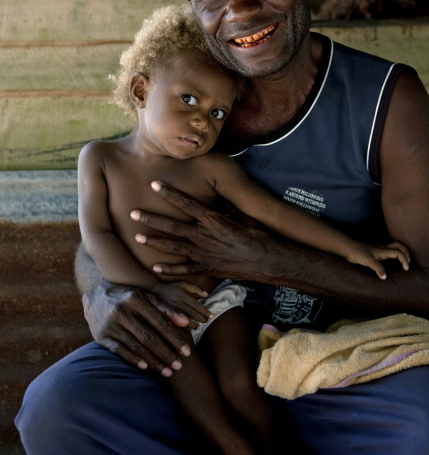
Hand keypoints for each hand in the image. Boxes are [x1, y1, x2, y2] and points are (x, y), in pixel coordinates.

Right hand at [83, 278, 194, 376]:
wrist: (96, 295)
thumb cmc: (128, 297)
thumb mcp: (146, 297)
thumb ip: (166, 309)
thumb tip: (187, 322)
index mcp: (136, 300)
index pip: (160, 322)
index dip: (175, 338)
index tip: (186, 351)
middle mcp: (122, 311)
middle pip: (149, 337)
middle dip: (166, 353)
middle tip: (178, 366)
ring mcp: (110, 324)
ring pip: (136, 346)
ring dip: (153, 361)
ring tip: (166, 371)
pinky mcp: (101, 336)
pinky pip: (119, 351)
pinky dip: (132, 359)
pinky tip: (145, 367)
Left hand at [131, 181, 274, 280]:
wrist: (268, 261)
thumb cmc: (259, 236)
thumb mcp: (244, 216)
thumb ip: (227, 207)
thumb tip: (217, 197)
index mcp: (214, 220)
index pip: (187, 203)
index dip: (169, 194)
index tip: (154, 184)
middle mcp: (205, 236)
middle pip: (173, 226)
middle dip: (152, 219)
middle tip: (133, 213)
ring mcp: (204, 253)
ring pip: (174, 247)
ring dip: (154, 242)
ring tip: (138, 237)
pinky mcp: (208, 269)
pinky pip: (185, 270)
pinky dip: (169, 270)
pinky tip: (155, 267)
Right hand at [151, 281, 212, 324]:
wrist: (153, 292)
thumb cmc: (171, 288)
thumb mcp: (183, 284)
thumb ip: (195, 289)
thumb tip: (207, 295)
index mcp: (182, 295)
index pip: (197, 306)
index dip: (205, 312)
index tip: (211, 316)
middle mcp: (177, 303)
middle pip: (193, 315)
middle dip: (201, 319)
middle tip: (206, 321)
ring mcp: (171, 311)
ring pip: (186, 321)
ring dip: (194, 325)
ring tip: (198, 326)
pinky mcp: (166, 316)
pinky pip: (177, 324)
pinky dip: (185, 327)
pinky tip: (189, 328)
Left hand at [347, 241, 410, 279]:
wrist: (348, 248)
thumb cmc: (357, 252)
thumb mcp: (368, 261)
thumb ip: (377, 268)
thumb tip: (385, 277)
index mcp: (383, 250)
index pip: (398, 253)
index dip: (405, 260)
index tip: (406, 269)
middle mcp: (382, 249)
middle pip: (398, 246)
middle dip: (406, 252)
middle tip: (409, 261)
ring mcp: (378, 250)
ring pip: (393, 247)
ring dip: (400, 251)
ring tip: (403, 260)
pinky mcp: (374, 253)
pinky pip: (387, 251)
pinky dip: (393, 254)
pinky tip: (390, 261)